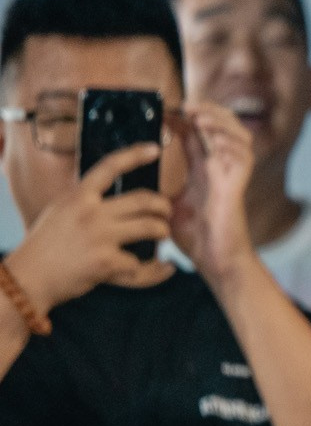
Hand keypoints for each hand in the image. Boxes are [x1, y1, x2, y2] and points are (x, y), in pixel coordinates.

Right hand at [4, 143, 169, 312]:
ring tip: (161, 235)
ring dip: (163, 231)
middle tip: (166, 213)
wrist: (30, 275)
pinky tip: (162, 268)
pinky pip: (142, 263)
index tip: (154, 149)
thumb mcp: (62, 210)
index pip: (109, 167)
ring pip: (151, 227)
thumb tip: (124, 201)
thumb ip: (88, 201)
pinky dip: (155, 270)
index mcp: (78, 196)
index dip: (134, 155)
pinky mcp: (107, 262)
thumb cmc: (48, 243)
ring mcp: (99, 236)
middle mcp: (90, 212)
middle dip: (163, 206)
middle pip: (144, 199)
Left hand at [169, 101, 256, 279]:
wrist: (214, 261)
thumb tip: (134, 178)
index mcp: (204, 170)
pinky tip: (212, 137)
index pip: (198, 133)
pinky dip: (231, 142)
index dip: (184, 117)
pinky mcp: (238, 186)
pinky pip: (244, 156)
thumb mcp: (167, 204)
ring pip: (239, 135)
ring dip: (221, 121)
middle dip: (206, 110)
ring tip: (199, 116)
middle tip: (186, 106)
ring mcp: (232, 176)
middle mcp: (221, 168)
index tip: (164, 111)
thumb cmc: (195, 238)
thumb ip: (157, 187)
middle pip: (223, 126)